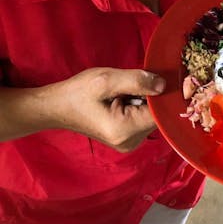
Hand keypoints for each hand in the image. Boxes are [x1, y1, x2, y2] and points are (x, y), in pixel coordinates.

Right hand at [49, 67, 165, 151]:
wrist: (57, 107)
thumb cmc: (78, 93)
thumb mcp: (107, 79)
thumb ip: (137, 81)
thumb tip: (163, 85)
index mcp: (125, 130)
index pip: (159, 113)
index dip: (158, 95)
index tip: (148, 82)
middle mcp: (130, 142)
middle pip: (156, 116)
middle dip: (148, 98)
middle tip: (126, 88)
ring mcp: (129, 143)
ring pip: (150, 117)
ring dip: (142, 102)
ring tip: (121, 95)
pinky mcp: (128, 139)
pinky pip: (142, 120)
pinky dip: (137, 108)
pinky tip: (122, 102)